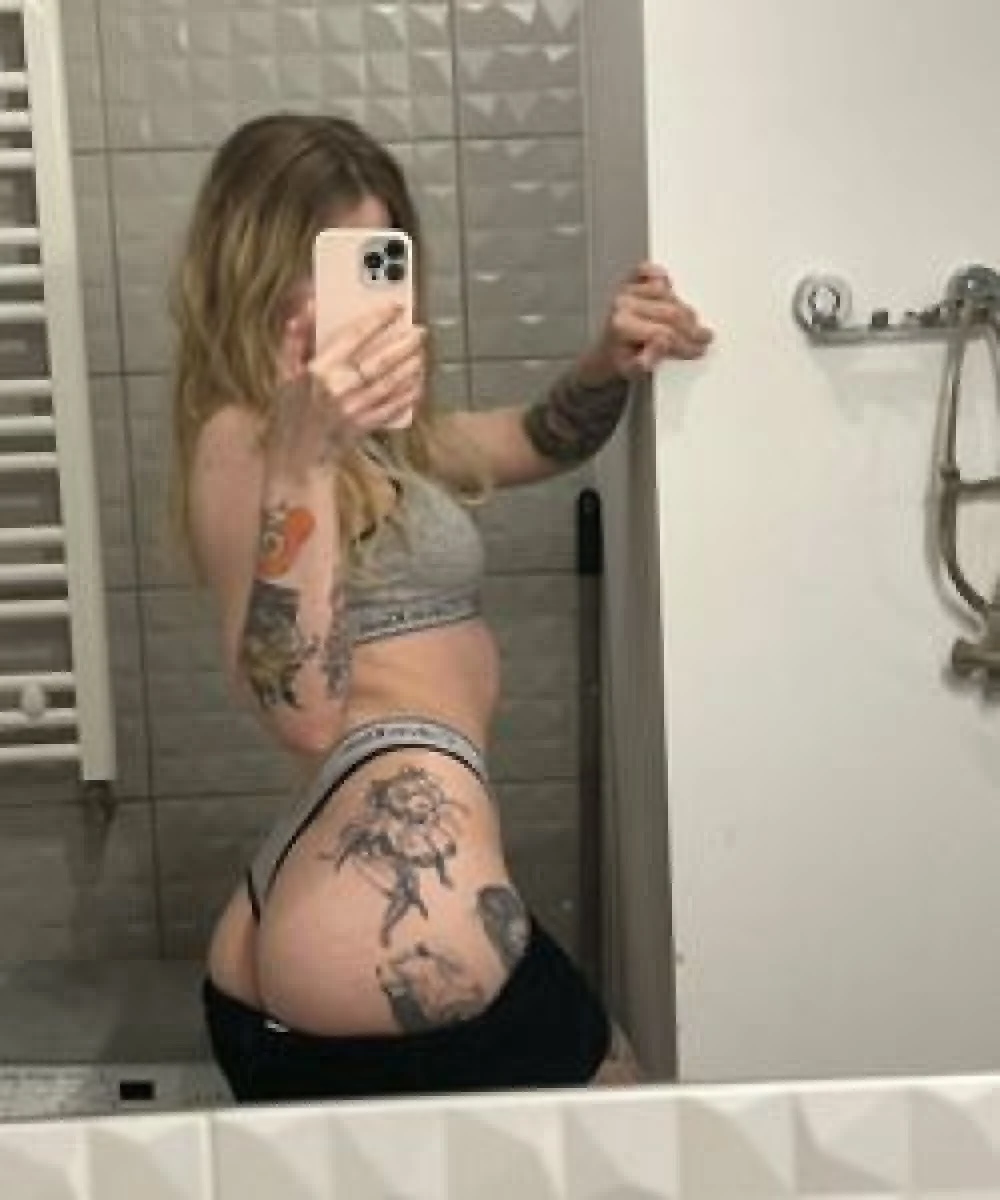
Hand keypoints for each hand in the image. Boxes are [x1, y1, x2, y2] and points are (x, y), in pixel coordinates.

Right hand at [277, 296, 426, 450]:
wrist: (296, 458)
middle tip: (420, 331)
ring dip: (410, 367)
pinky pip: (392, 408)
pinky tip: (419, 384)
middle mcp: (337, 388)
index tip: (395, 308)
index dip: (377, 320)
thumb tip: (309, 305)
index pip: (353, 336)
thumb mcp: (284, 373)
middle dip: (403, 344)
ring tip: (422, 353)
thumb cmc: (290, 412)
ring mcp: (352, 409)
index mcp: (317, 370)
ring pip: (389, 383)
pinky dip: (408, 395)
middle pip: (378, 360)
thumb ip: (295, 338)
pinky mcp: (363, 427)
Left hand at [583, 262, 713, 381]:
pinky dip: (661, 276)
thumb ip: (646, 362)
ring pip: (667, 294)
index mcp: (622, 326)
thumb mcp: (632, 372)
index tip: (697, 350)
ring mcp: (626, 290)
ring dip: (684, 310)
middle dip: (691, 328)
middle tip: (703, 338)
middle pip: (670, 312)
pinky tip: (671, 290)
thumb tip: (662, 343)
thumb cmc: (619, 361)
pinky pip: (647, 271)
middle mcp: (623, 304)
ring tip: (692, 325)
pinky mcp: (629, 281)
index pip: (664, 333)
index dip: (685, 344)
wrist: (603, 353)